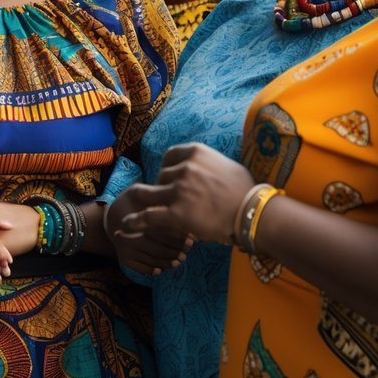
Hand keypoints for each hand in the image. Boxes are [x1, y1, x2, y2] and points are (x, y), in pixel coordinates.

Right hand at [106, 184, 193, 275]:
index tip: (191, 238)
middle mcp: (126, 237)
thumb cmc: (131, 201)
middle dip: (175, 251)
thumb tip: (179, 208)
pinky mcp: (124, 259)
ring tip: (181, 260)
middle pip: (157, 248)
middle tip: (188, 251)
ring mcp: (124, 250)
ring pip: (152, 260)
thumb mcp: (137, 192)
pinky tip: (164, 268)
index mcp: (131, 221)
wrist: (113, 217)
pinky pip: (142, 268)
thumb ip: (154, 198)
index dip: (177, 237)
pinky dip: (154, 269)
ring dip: (168, 262)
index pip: (159, 232)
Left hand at [118, 143, 255, 244]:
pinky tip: (125, 225)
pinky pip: (148, 215)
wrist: (253, 212)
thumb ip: (208, 164)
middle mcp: (184, 168)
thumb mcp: (225, 165)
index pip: (169, 156)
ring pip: (150, 193)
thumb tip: (203, 168)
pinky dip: (134, 221)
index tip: (167, 176)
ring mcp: (178, 190)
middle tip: (167, 198)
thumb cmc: (246, 191)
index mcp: (195, 152)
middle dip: (162, 187)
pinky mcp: (175, 213)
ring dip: (142, 199)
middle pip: (161, 176)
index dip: (167, 168)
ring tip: (132, 203)